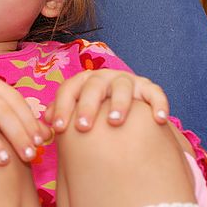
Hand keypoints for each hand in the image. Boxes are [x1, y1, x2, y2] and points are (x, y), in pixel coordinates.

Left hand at [45, 69, 169, 132]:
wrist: (124, 106)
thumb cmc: (93, 110)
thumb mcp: (76, 109)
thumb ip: (61, 112)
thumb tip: (47, 120)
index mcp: (82, 81)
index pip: (68, 90)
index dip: (61, 108)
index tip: (58, 129)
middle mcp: (103, 77)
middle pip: (93, 87)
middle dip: (87, 106)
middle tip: (83, 127)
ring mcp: (126, 81)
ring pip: (122, 87)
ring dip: (118, 103)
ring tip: (114, 121)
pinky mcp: (148, 88)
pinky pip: (155, 93)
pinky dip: (158, 104)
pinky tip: (159, 119)